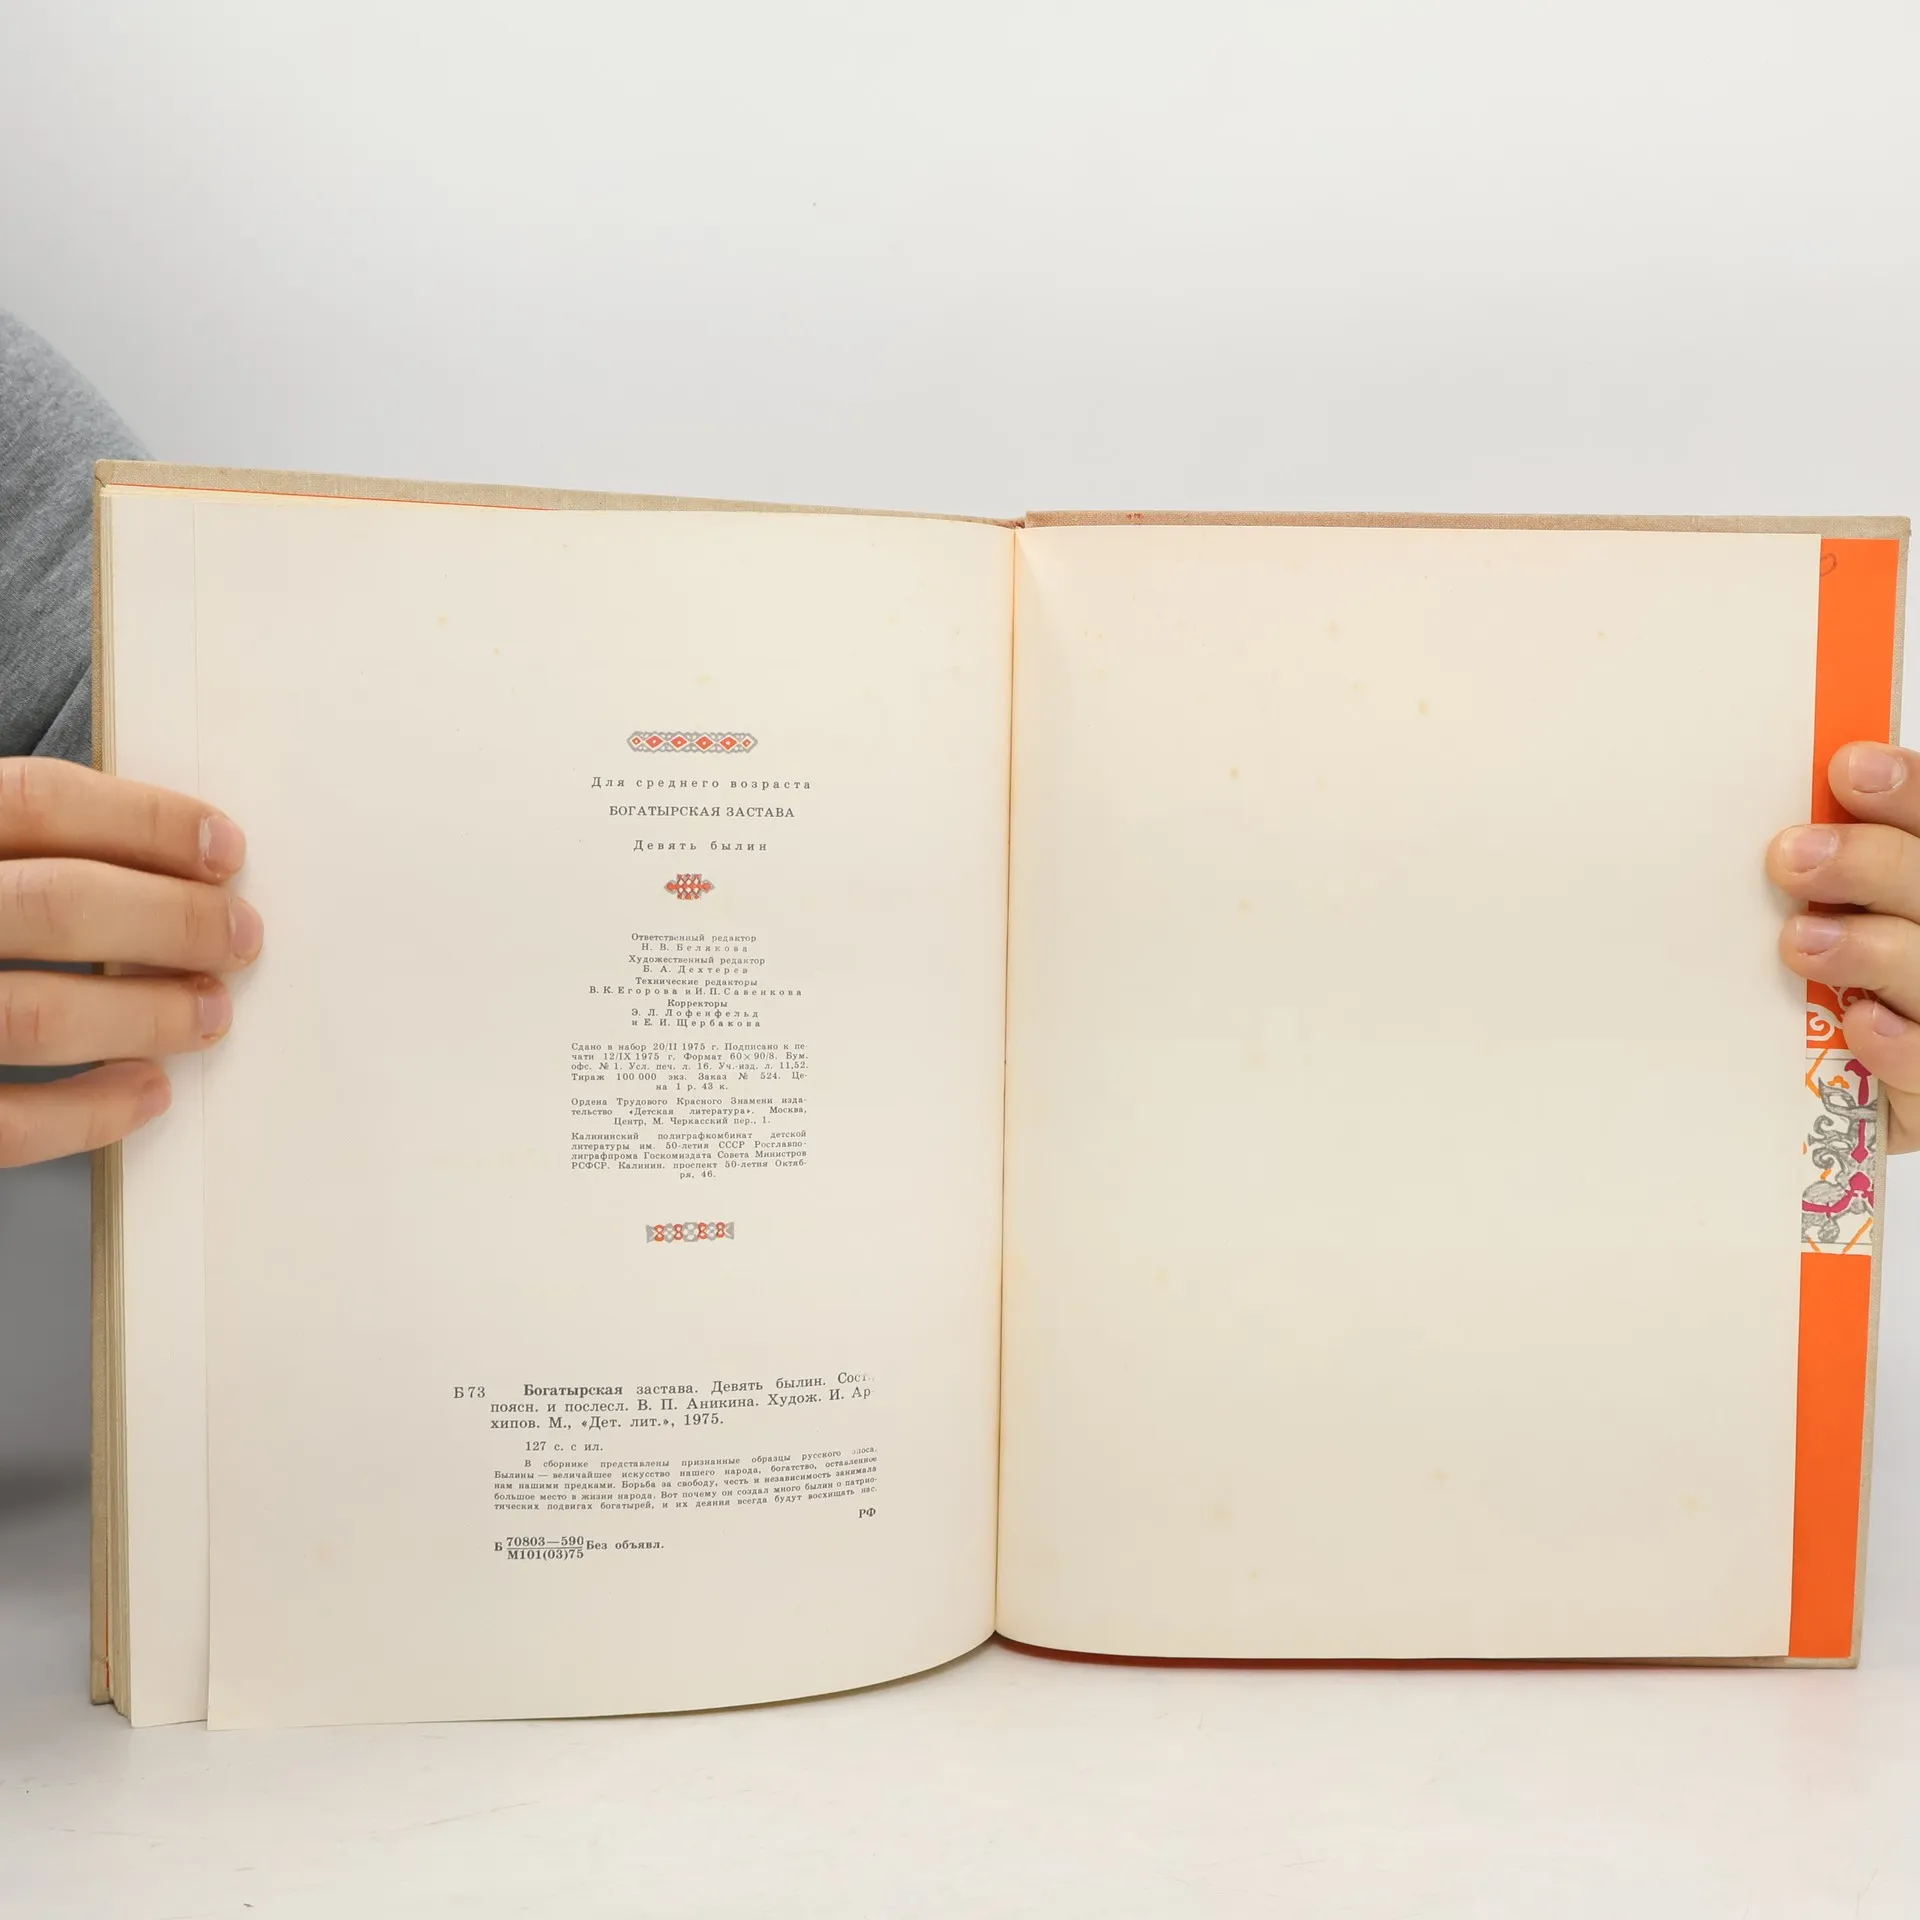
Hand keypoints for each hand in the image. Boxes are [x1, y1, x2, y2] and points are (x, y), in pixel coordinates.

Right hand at [0, 758, 259, 1167]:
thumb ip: (13, 850)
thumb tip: (163, 857)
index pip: (35, 801)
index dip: (145, 820)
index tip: (224, 847)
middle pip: (57, 905)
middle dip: (174, 922)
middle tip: (240, 935)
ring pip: (38, 1016)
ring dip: (148, 1015)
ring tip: (209, 1011)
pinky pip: (5, 1122)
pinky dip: (90, 1112)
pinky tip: (146, 1090)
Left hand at [1772, 741, 1919, 1152]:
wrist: (1857, 1108)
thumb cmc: (1824, 994)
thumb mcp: (1820, 919)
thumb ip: (1816, 876)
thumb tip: (1773, 819)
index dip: (1908, 791)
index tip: (1849, 768)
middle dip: (1872, 864)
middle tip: (1793, 859)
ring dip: (1872, 950)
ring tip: (1802, 944)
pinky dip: (1901, 1044)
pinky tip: (1861, 1025)